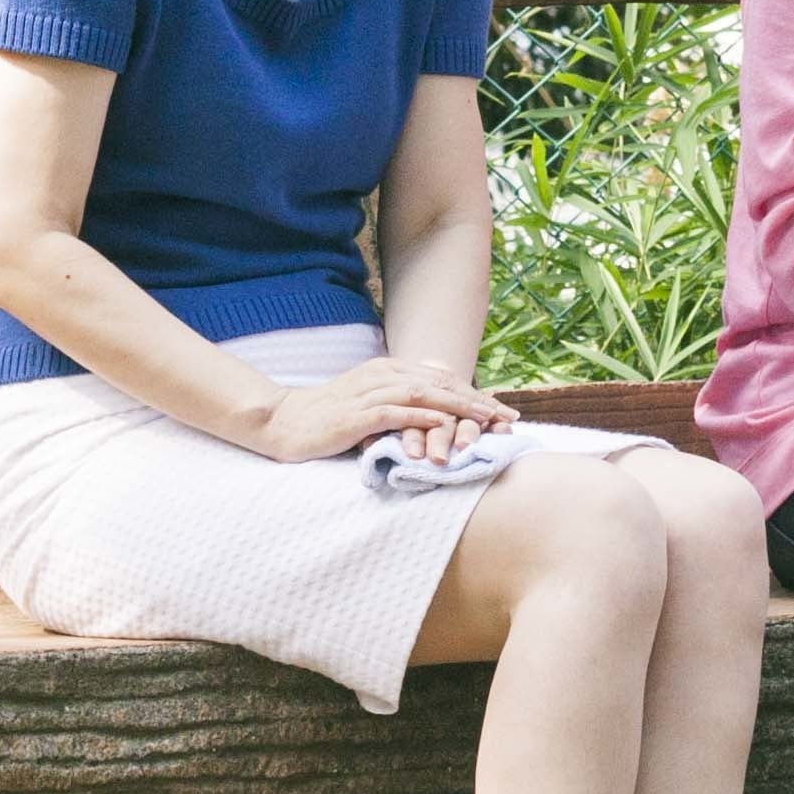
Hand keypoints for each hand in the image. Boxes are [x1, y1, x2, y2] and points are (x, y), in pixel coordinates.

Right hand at [251, 353, 512, 464]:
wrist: (285, 422)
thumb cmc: (331, 416)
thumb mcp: (372, 401)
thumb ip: (401, 399)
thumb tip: (438, 406)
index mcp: (389, 369)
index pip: (442, 379)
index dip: (475, 393)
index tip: (502, 410)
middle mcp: (383, 375)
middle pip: (441, 384)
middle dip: (477, 400)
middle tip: (508, 416)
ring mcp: (369, 393)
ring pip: (424, 395)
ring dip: (459, 408)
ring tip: (487, 420)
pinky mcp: (356, 414)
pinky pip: (395, 413)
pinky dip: (422, 417)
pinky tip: (443, 424)